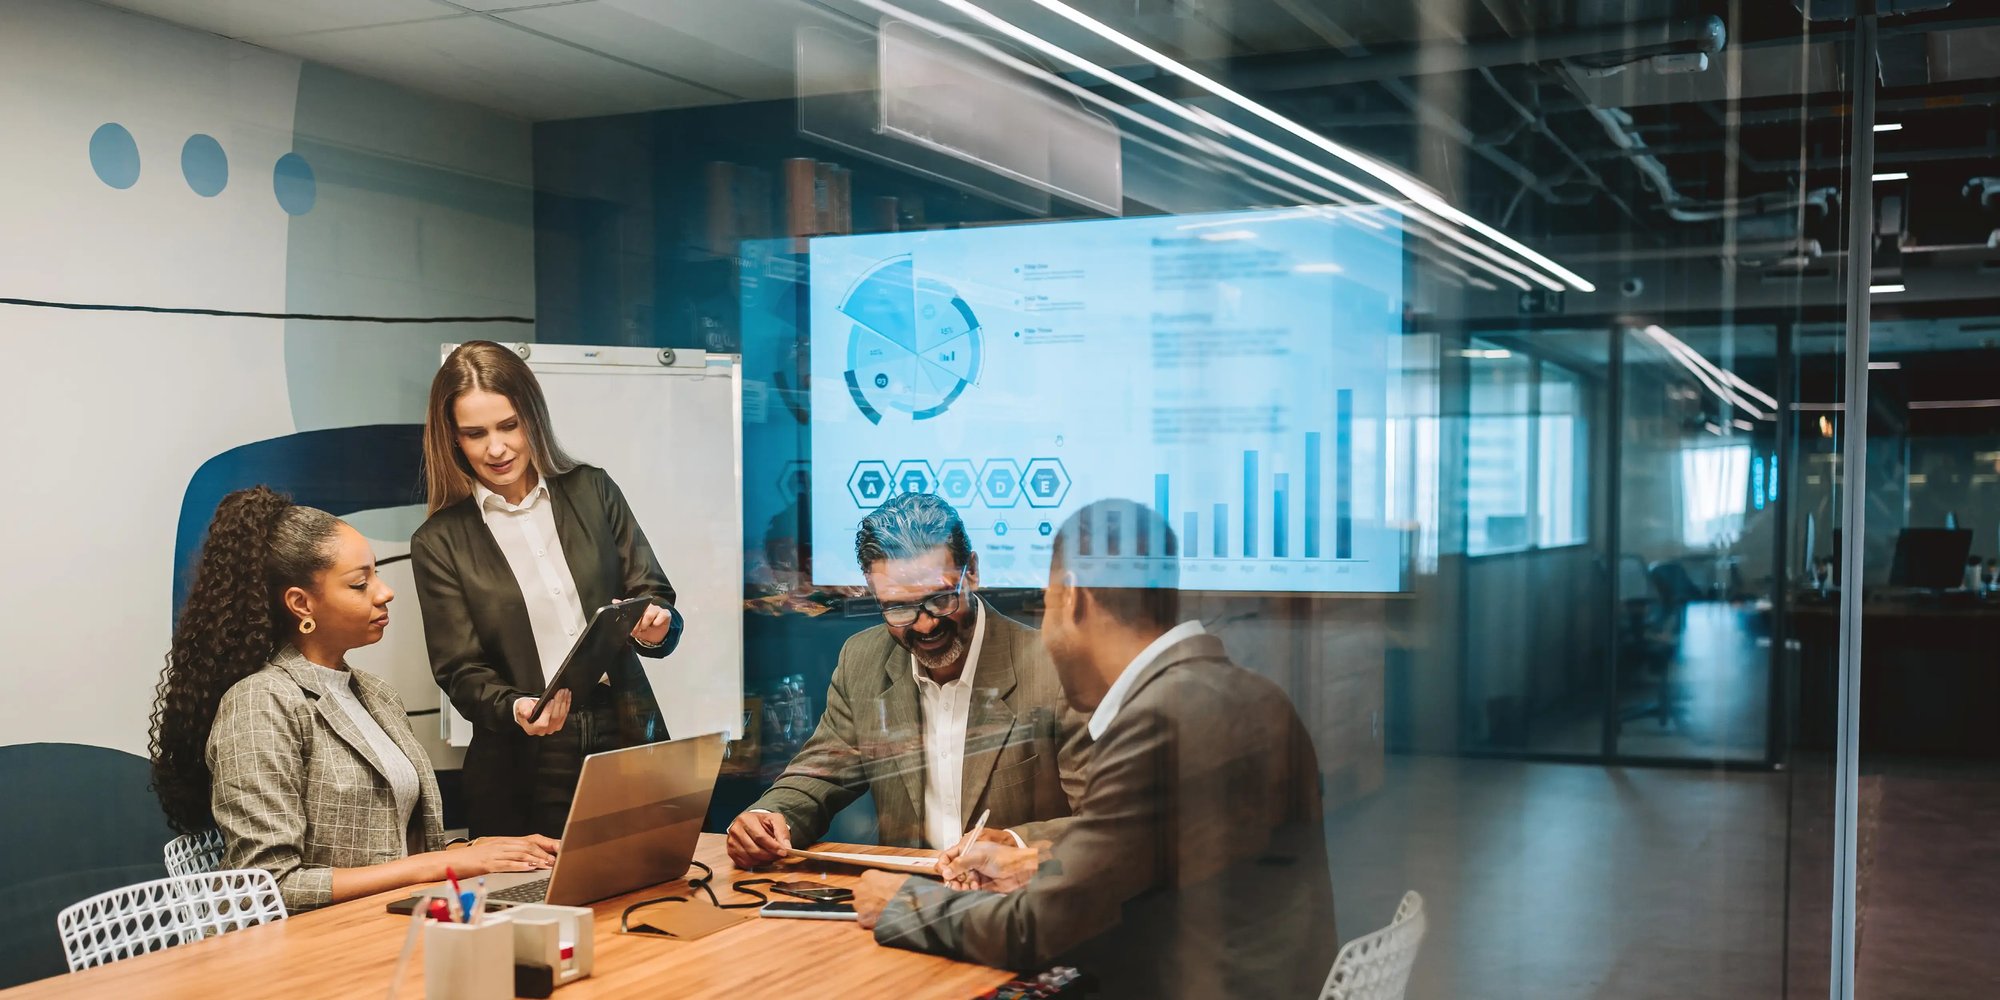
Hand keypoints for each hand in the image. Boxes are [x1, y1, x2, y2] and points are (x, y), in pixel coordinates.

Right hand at [445, 834, 560, 874]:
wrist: (448, 861)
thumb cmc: (470, 860)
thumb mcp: (492, 853)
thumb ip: (509, 855)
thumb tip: (530, 860)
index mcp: (504, 841)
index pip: (530, 839)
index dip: (547, 843)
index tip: (560, 848)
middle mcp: (501, 844)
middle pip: (528, 846)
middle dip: (545, 853)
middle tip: (557, 860)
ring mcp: (494, 853)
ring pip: (520, 853)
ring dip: (536, 859)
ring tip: (548, 865)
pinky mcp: (487, 863)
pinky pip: (506, 863)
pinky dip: (520, 865)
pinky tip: (529, 867)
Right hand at [513, 690, 570, 735]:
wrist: (529, 709)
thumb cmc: (525, 708)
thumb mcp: (521, 706)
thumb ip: (523, 709)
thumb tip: (527, 714)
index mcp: (532, 729)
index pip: (542, 723)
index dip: (548, 712)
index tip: (551, 701)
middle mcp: (542, 730)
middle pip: (554, 718)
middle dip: (558, 703)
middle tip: (560, 692)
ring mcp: (552, 728)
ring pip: (561, 715)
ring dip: (564, 702)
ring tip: (564, 692)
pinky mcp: (558, 724)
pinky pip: (565, 714)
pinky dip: (567, 704)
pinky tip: (567, 696)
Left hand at [626, 600, 674, 645]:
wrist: (654, 637)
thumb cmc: (642, 628)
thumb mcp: (631, 624)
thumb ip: (623, 613)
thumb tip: (615, 601)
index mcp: (639, 607)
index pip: (633, 602)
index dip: (630, 609)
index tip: (627, 618)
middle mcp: (648, 606)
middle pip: (642, 609)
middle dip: (637, 620)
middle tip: (634, 629)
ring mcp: (657, 610)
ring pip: (651, 612)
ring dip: (646, 622)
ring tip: (643, 628)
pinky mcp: (665, 614)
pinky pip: (663, 614)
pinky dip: (659, 620)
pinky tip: (655, 625)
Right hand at [725, 811, 791, 866]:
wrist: (750, 823)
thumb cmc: (762, 821)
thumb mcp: (775, 820)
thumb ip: (782, 832)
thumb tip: (786, 847)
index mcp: (746, 819)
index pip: (760, 837)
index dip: (773, 847)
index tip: (783, 852)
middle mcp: (736, 830)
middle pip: (754, 850)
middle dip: (769, 856)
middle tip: (778, 856)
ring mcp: (731, 842)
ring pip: (749, 859)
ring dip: (763, 861)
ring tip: (771, 857)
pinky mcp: (731, 852)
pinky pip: (744, 863)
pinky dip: (756, 864)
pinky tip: (762, 859)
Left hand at [852, 870, 903, 930]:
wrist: (906, 903)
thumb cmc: (904, 888)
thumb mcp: (899, 877)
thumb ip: (890, 881)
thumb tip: (894, 885)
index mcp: (868, 876)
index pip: (866, 881)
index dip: (875, 888)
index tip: (881, 892)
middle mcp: (860, 889)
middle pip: (861, 894)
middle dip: (869, 899)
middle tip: (881, 902)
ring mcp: (859, 904)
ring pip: (861, 908)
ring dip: (869, 910)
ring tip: (882, 913)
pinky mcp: (862, 918)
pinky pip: (864, 921)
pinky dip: (871, 922)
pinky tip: (881, 921)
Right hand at [939, 840, 1038, 892]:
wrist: (1020, 871)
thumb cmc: (1005, 857)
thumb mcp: (979, 857)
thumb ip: (961, 863)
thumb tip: (946, 872)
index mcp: (967, 849)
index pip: (948, 856)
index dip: (943, 864)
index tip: (943, 871)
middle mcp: (969, 861)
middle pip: (951, 871)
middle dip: (950, 877)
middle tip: (952, 882)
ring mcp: (974, 873)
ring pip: (958, 881)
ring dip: (959, 885)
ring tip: (963, 886)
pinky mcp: (980, 884)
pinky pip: (967, 889)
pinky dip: (968, 889)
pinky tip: (974, 887)